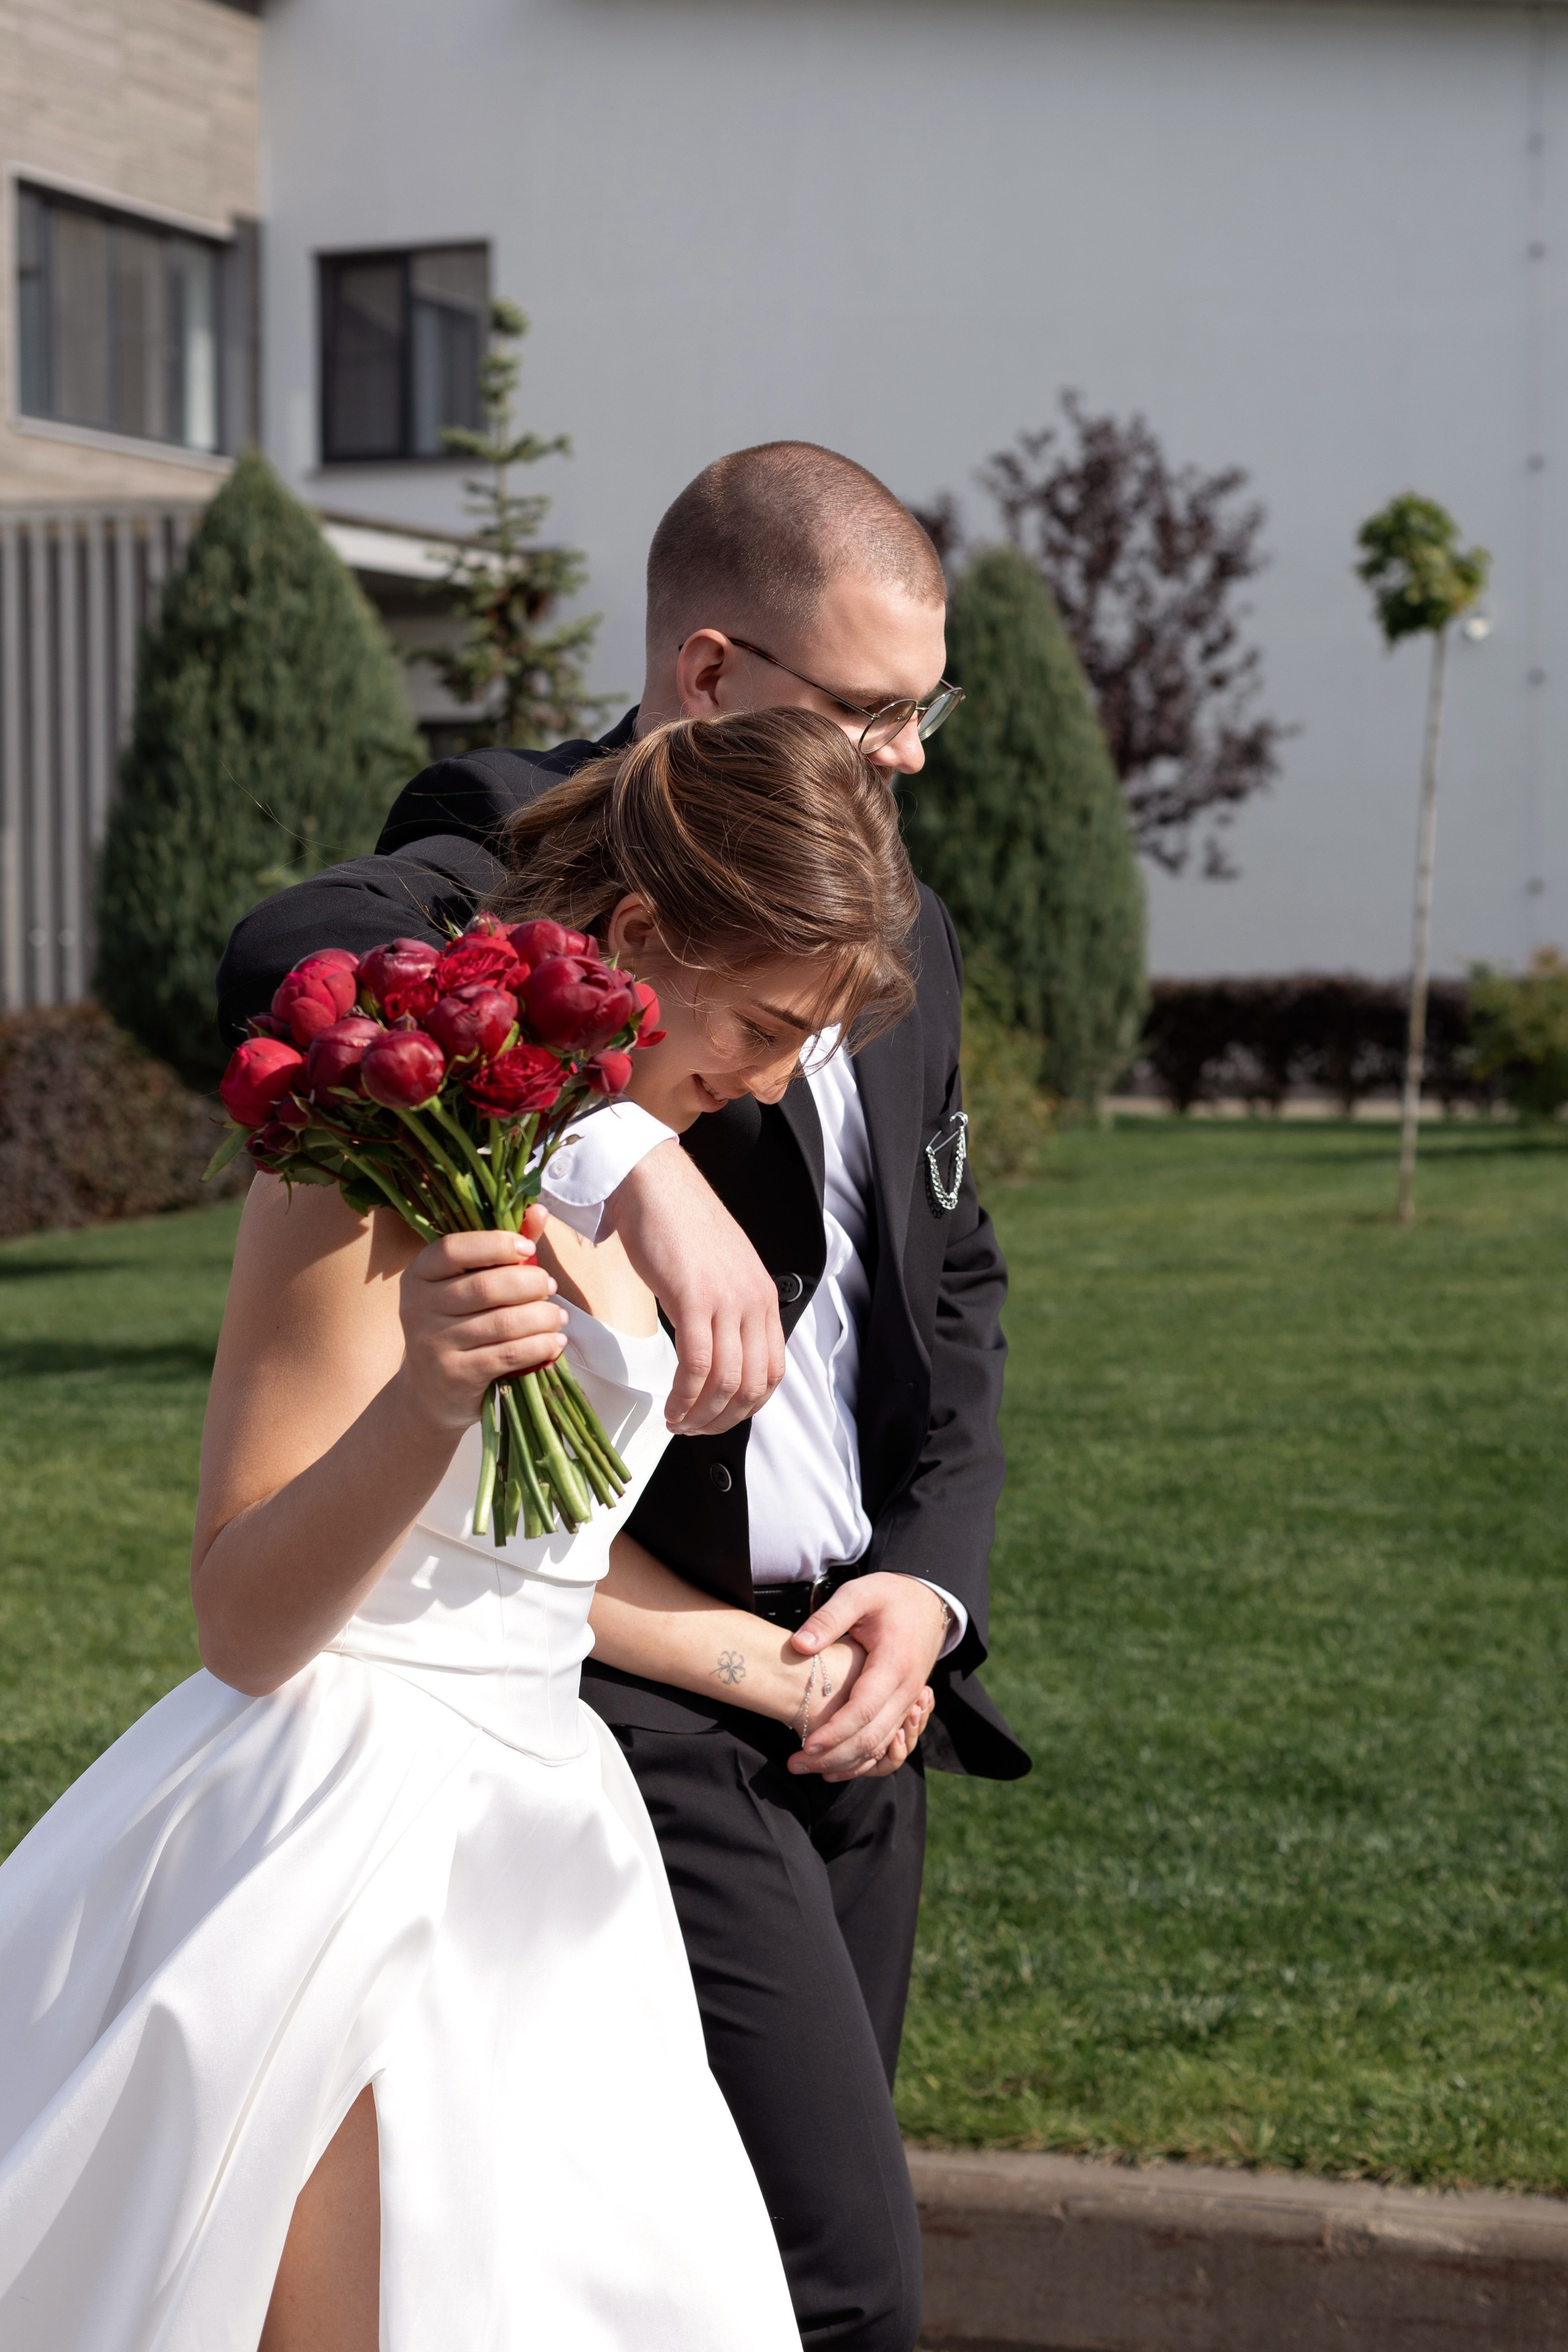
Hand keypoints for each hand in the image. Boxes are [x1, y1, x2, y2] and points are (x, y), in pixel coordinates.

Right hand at [396, 1210, 564, 1432]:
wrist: (429, 1394)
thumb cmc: (458, 1326)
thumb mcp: (468, 1285)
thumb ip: (503, 1249)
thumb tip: (539, 1210)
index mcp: (418, 1274)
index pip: (453, 1249)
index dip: (495, 1244)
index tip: (528, 1249)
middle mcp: (417, 1307)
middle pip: (485, 1287)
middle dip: (529, 1284)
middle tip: (550, 1287)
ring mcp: (432, 1343)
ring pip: (503, 1322)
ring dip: (542, 1317)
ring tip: (559, 1317)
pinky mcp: (453, 1375)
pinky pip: (509, 1354)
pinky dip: (540, 1346)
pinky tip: (554, 1341)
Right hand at [605, 1142, 785, 1434]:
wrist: (653, 1181)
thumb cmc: (678, 1221)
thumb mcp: (720, 1271)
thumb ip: (727, 1308)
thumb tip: (718, 1351)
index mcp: (764, 1296)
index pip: (773, 1370)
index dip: (748, 1406)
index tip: (721, 1417)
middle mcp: (753, 1300)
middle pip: (753, 1384)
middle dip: (725, 1419)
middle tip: (696, 1429)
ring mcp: (727, 1300)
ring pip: (726, 1381)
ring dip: (701, 1415)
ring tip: (679, 1423)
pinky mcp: (694, 1298)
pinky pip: (697, 1365)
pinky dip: (684, 1397)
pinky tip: (671, 1406)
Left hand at [787, 1574, 947, 1779]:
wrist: (927, 1601)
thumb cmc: (889, 1596)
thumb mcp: (859, 1594)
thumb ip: (829, 1618)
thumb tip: (799, 1646)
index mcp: (894, 1664)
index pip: (864, 1710)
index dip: (835, 1732)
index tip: (805, 1745)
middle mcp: (906, 1690)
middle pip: (872, 1738)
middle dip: (833, 1756)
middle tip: (794, 1765)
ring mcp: (908, 1701)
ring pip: (880, 1747)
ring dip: (845, 1763)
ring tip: (806, 1769)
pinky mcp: (904, 1706)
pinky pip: (886, 1743)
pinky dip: (861, 1760)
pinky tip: (834, 1768)